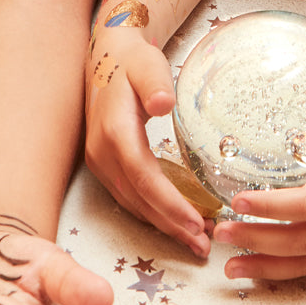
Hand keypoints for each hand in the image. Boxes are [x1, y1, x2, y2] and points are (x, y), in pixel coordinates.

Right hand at [84, 31, 211, 256]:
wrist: (105, 60)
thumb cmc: (133, 62)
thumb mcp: (147, 64)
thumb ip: (155, 82)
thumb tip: (164, 103)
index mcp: (115, 131)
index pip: (144, 176)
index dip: (170, 203)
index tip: (197, 222)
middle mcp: (103, 153)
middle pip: (139, 199)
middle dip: (172, 225)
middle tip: (205, 245)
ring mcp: (100, 162)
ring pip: (133, 204)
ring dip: (164, 225)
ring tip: (197, 239)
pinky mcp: (104, 165)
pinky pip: (129, 197)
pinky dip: (153, 213)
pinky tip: (175, 221)